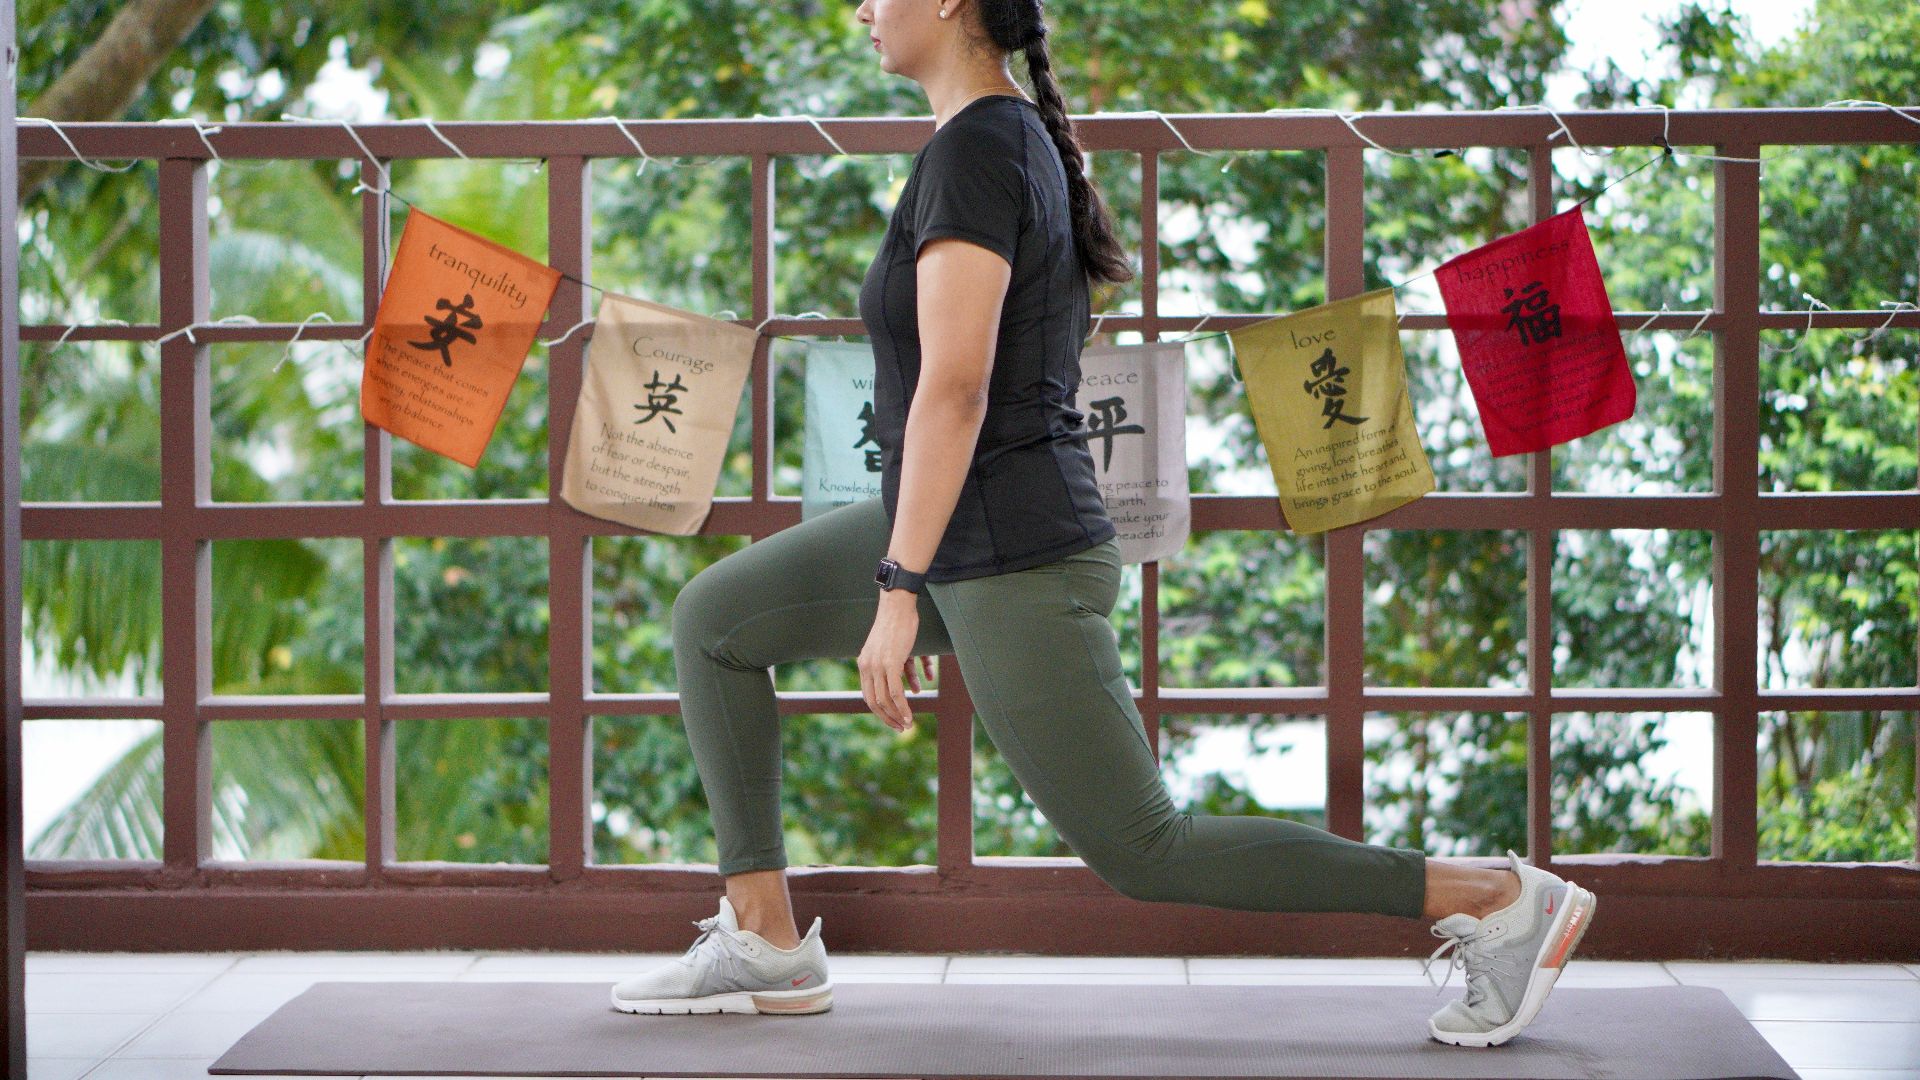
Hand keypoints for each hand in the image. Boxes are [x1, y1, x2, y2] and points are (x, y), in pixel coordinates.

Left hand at [859, 592, 934, 731]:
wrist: (898, 606)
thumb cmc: (898, 624)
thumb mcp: (890, 648)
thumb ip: (893, 667)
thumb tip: (908, 686)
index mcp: (864, 664)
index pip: (868, 696)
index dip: (879, 712)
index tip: (892, 720)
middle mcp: (867, 667)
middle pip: (874, 702)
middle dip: (887, 718)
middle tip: (900, 728)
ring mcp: (877, 666)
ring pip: (885, 700)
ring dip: (897, 716)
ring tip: (907, 724)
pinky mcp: (890, 663)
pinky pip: (896, 693)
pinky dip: (903, 708)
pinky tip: (910, 716)